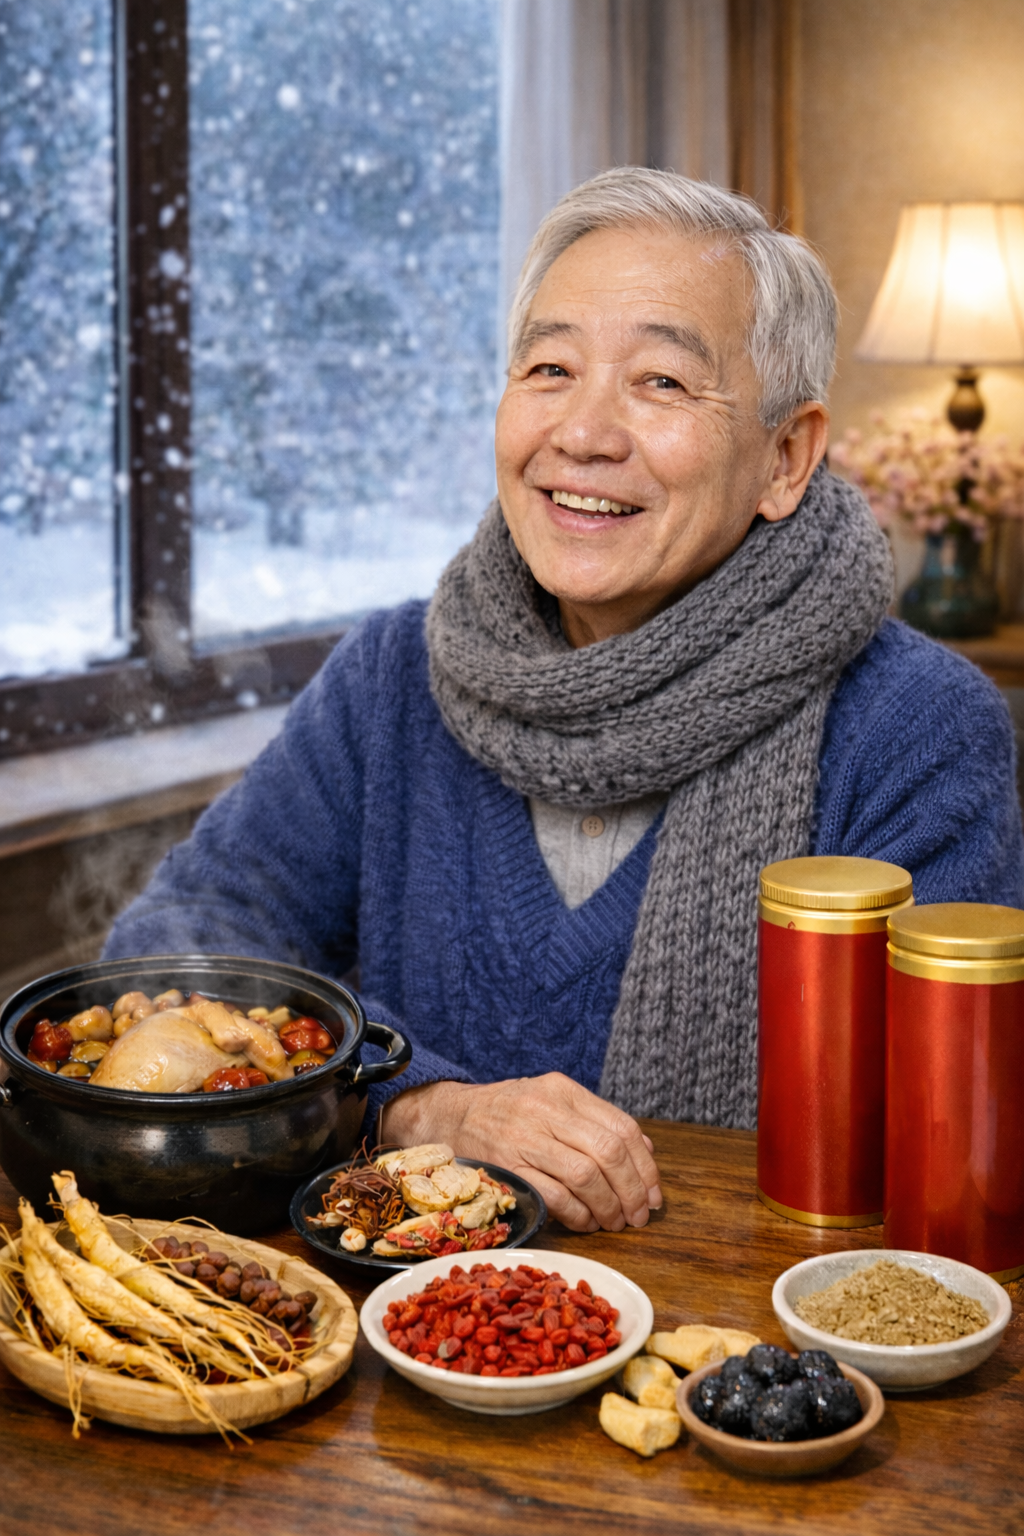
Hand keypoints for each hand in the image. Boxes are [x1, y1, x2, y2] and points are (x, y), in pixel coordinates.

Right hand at [379, 1072, 661, 1232]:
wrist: (446, 1117)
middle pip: (609, 1152)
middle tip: (638, 1217)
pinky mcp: (506, 1168)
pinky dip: (578, 1215)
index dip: (646, 1166)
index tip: (653, 1195)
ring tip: (613, 1223)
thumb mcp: (551, 1100)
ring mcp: (523, 1138)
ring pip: (586, 1175)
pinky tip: (585, 1223)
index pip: (621, 1127)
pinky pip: (555, 1196)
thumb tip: (646, 1150)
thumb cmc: (506, 1114)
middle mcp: (545, 1109)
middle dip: (632, 1191)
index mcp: (562, 1091)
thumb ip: (596, 1121)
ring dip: (608, 1207)